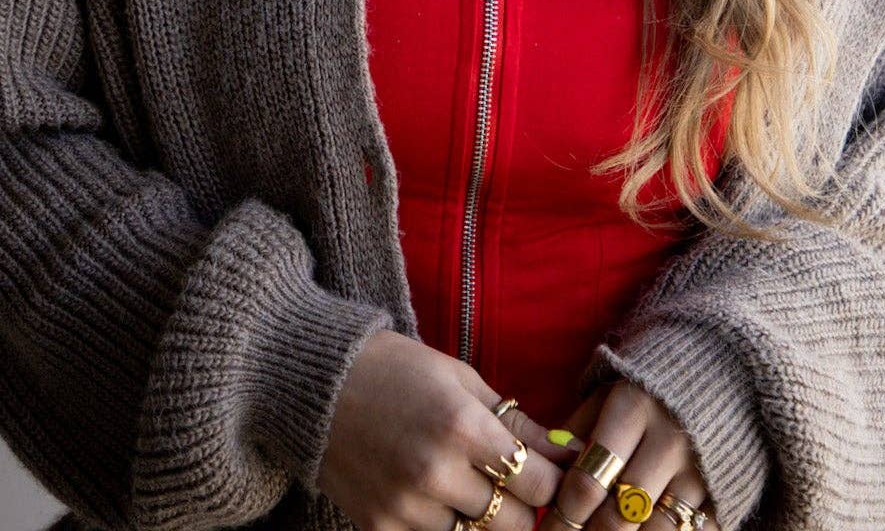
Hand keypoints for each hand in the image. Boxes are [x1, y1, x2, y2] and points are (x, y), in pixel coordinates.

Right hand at [319, 327, 583, 530]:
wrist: (317, 384)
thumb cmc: (397, 369)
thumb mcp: (461, 378)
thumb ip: (516, 421)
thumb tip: (568, 452)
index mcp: (462, 426)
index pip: (539, 483)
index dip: (554, 481)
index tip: (553, 473)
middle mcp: (436, 473)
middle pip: (515, 524)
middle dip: (527, 508)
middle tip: (520, 487)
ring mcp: (405, 508)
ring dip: (486, 521)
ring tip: (477, 489)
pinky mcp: (380, 528)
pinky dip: (447, 527)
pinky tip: (443, 501)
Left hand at [547, 380, 716, 530]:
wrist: (733, 364)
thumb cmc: (656, 377)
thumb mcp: (613, 385)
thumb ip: (580, 427)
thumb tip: (549, 467)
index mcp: (634, 408)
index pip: (589, 480)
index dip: (564, 513)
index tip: (548, 527)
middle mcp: (669, 441)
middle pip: (619, 514)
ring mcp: (702, 470)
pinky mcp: (727, 491)